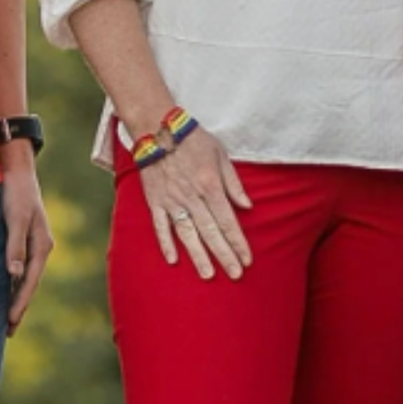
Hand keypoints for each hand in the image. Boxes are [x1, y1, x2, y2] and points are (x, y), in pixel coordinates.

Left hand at [1, 156, 51, 334]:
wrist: (16, 168)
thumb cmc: (15, 192)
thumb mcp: (15, 218)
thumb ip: (14, 246)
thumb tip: (14, 275)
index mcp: (42, 245)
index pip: (29, 282)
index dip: (19, 304)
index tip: (9, 323)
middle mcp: (40, 247)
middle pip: (29, 284)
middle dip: (19, 307)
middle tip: (7, 332)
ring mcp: (33, 243)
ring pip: (24, 277)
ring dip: (15, 296)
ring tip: (5, 318)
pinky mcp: (22, 237)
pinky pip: (18, 266)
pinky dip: (12, 281)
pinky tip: (3, 289)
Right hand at [138, 127, 252, 279]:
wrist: (157, 128)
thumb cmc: (193, 140)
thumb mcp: (221, 155)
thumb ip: (233, 183)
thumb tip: (247, 206)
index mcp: (210, 186)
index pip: (228, 221)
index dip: (238, 242)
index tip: (247, 260)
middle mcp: (191, 197)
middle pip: (211, 232)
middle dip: (224, 255)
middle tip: (235, 274)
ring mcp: (171, 201)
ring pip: (187, 234)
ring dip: (199, 256)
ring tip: (208, 275)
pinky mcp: (154, 201)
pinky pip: (160, 226)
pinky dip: (166, 243)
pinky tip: (173, 260)